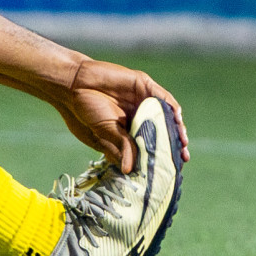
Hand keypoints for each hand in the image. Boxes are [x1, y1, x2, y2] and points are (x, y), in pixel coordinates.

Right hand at [57, 59, 189, 172]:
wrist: (72, 85)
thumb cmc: (84, 110)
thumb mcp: (104, 133)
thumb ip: (121, 147)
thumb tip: (130, 170)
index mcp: (129, 128)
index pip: (150, 143)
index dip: (161, 154)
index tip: (170, 168)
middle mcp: (139, 114)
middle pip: (163, 129)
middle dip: (174, 143)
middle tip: (182, 157)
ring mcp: (142, 99)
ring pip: (166, 114)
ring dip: (176, 128)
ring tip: (182, 142)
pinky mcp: (143, 85)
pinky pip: (163, 97)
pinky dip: (171, 108)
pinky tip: (177, 119)